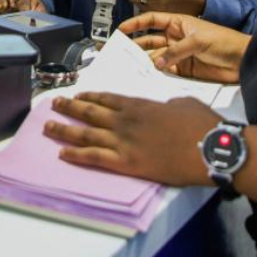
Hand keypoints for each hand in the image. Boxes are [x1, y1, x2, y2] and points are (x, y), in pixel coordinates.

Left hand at [44, 92, 218, 185]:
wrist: (209, 147)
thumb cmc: (201, 125)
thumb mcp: (182, 103)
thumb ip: (167, 105)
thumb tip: (164, 109)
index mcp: (139, 104)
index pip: (107, 98)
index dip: (90, 96)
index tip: (78, 94)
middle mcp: (125, 120)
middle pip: (90, 111)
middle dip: (70, 107)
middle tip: (54, 104)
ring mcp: (123, 141)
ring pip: (86, 133)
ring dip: (64, 128)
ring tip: (48, 125)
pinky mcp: (126, 162)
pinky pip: (94, 157)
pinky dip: (76, 155)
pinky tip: (62, 153)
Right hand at [119, 13, 249, 83]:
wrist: (242, 60)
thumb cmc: (222, 42)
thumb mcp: (197, 41)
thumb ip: (176, 52)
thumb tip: (155, 63)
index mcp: (178, 23)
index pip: (152, 20)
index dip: (136, 23)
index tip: (121, 29)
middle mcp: (175, 37)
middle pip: (150, 39)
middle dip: (136, 44)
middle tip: (119, 53)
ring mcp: (178, 54)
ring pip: (156, 56)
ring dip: (145, 60)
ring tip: (130, 66)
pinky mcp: (183, 70)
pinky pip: (165, 70)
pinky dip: (156, 73)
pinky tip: (146, 76)